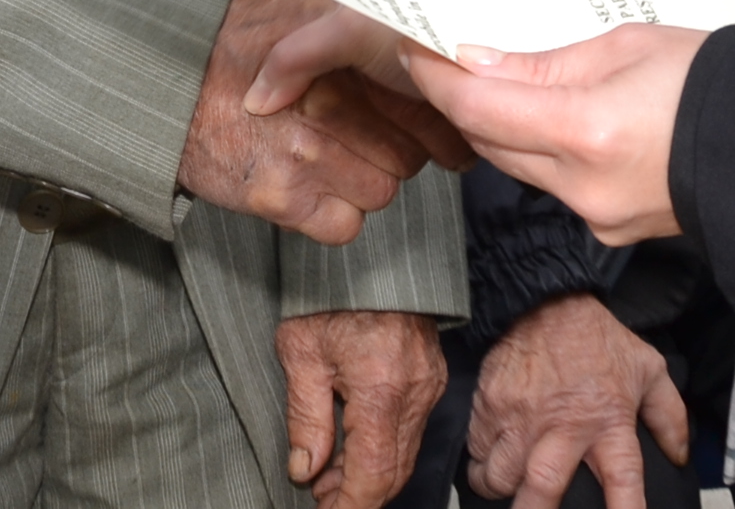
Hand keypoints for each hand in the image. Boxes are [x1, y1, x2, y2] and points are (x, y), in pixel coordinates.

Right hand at [181, 0, 446, 243]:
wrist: (164, 87)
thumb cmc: (232, 45)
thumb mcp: (295, 4)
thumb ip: (351, 12)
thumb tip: (415, 20)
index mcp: (343, 49)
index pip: (426, 99)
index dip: (431, 117)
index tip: (428, 124)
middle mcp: (330, 99)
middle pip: (411, 151)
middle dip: (395, 149)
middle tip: (362, 136)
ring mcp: (306, 151)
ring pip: (382, 190)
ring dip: (364, 181)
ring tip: (329, 156)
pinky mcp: (281, 196)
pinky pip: (345, 226)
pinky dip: (333, 214)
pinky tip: (309, 185)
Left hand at [278, 310, 444, 508]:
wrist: (373, 251)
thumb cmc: (329, 291)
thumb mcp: (300, 351)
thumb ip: (305, 417)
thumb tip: (305, 470)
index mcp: (381, 387)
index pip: (374, 474)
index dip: (349, 505)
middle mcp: (416, 390)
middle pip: (394, 470)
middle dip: (356, 493)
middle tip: (319, 496)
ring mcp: (431, 383)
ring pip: (404, 453)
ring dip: (368, 471)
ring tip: (327, 473)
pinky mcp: (434, 377)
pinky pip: (411, 429)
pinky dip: (383, 446)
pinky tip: (351, 443)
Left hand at [399, 24, 707, 242]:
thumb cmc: (712, 83)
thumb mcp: (623, 46)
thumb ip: (542, 63)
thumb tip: (477, 63)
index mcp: (586, 131)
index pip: (478, 109)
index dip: (437, 79)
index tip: (414, 49)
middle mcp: (582, 186)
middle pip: (488, 143)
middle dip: (463, 100)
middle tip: (448, 56)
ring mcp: (594, 216)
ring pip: (516, 166)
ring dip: (500, 126)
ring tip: (500, 78)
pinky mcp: (607, 229)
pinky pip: (551, 185)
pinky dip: (539, 151)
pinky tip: (549, 116)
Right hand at [467, 294, 686, 508]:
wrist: (545, 298)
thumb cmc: (597, 339)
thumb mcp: (647, 369)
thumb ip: (669, 415)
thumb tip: (679, 455)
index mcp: (608, 421)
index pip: (624, 478)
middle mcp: (563, 426)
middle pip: (544, 486)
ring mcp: (521, 417)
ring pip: (502, 475)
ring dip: (502, 488)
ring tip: (508, 486)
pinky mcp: (490, 405)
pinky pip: (477, 450)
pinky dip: (481, 461)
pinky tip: (492, 456)